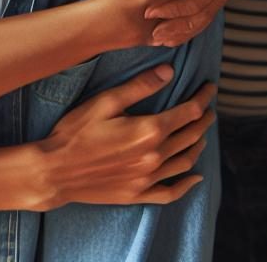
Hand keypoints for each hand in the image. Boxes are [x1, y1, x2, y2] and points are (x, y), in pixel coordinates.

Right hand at [38, 67, 215, 206]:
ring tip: (200, 132)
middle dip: (204, 119)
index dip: (202, 98)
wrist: (57, 170)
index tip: (209, 88)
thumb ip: (139, 86)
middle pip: (191, 136)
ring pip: (186, 161)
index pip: (188, 112)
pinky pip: (171, 192)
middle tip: (208, 108)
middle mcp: (155, 156)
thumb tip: (169, 72)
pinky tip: (194, 177)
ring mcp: (148, 178)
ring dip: (198, 145)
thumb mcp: (105, 101)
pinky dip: (187, 184)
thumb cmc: (76, 131)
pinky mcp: (139, 194)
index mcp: (149, 131)